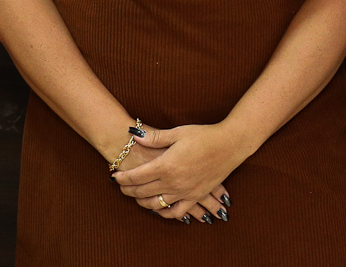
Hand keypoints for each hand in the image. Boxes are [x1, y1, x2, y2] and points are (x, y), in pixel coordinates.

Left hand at [112, 123, 237, 222]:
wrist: (230, 144)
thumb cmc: (204, 135)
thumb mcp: (178, 132)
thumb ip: (155, 137)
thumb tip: (135, 135)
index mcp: (166, 165)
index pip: (136, 177)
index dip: (123, 178)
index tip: (114, 177)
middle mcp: (173, 182)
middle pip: (142, 192)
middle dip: (128, 190)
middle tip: (121, 187)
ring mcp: (185, 192)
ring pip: (156, 204)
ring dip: (142, 203)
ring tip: (136, 197)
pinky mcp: (196, 196)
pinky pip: (177, 212)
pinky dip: (165, 213)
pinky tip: (159, 208)